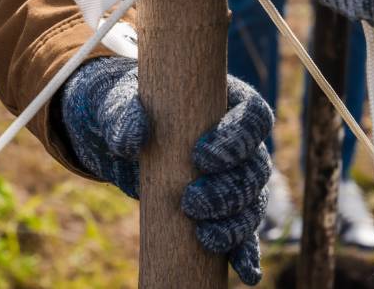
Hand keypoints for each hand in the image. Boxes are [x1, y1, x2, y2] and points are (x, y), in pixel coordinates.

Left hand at [60, 57, 272, 284]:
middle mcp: (239, 142)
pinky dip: (245, 251)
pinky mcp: (221, 210)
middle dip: (229, 190)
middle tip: (191, 202)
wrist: (117, 135)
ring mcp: (233, 177)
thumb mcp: (117, 104)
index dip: (238, 138)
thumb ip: (123, 115)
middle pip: (256, 166)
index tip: (201, 156)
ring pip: (252, 201)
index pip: (253, 116)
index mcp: (227, 102)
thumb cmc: (126, 107)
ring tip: (205, 237)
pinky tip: (247, 272)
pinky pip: (244, 232)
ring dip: (236, 223)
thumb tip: (132, 139)